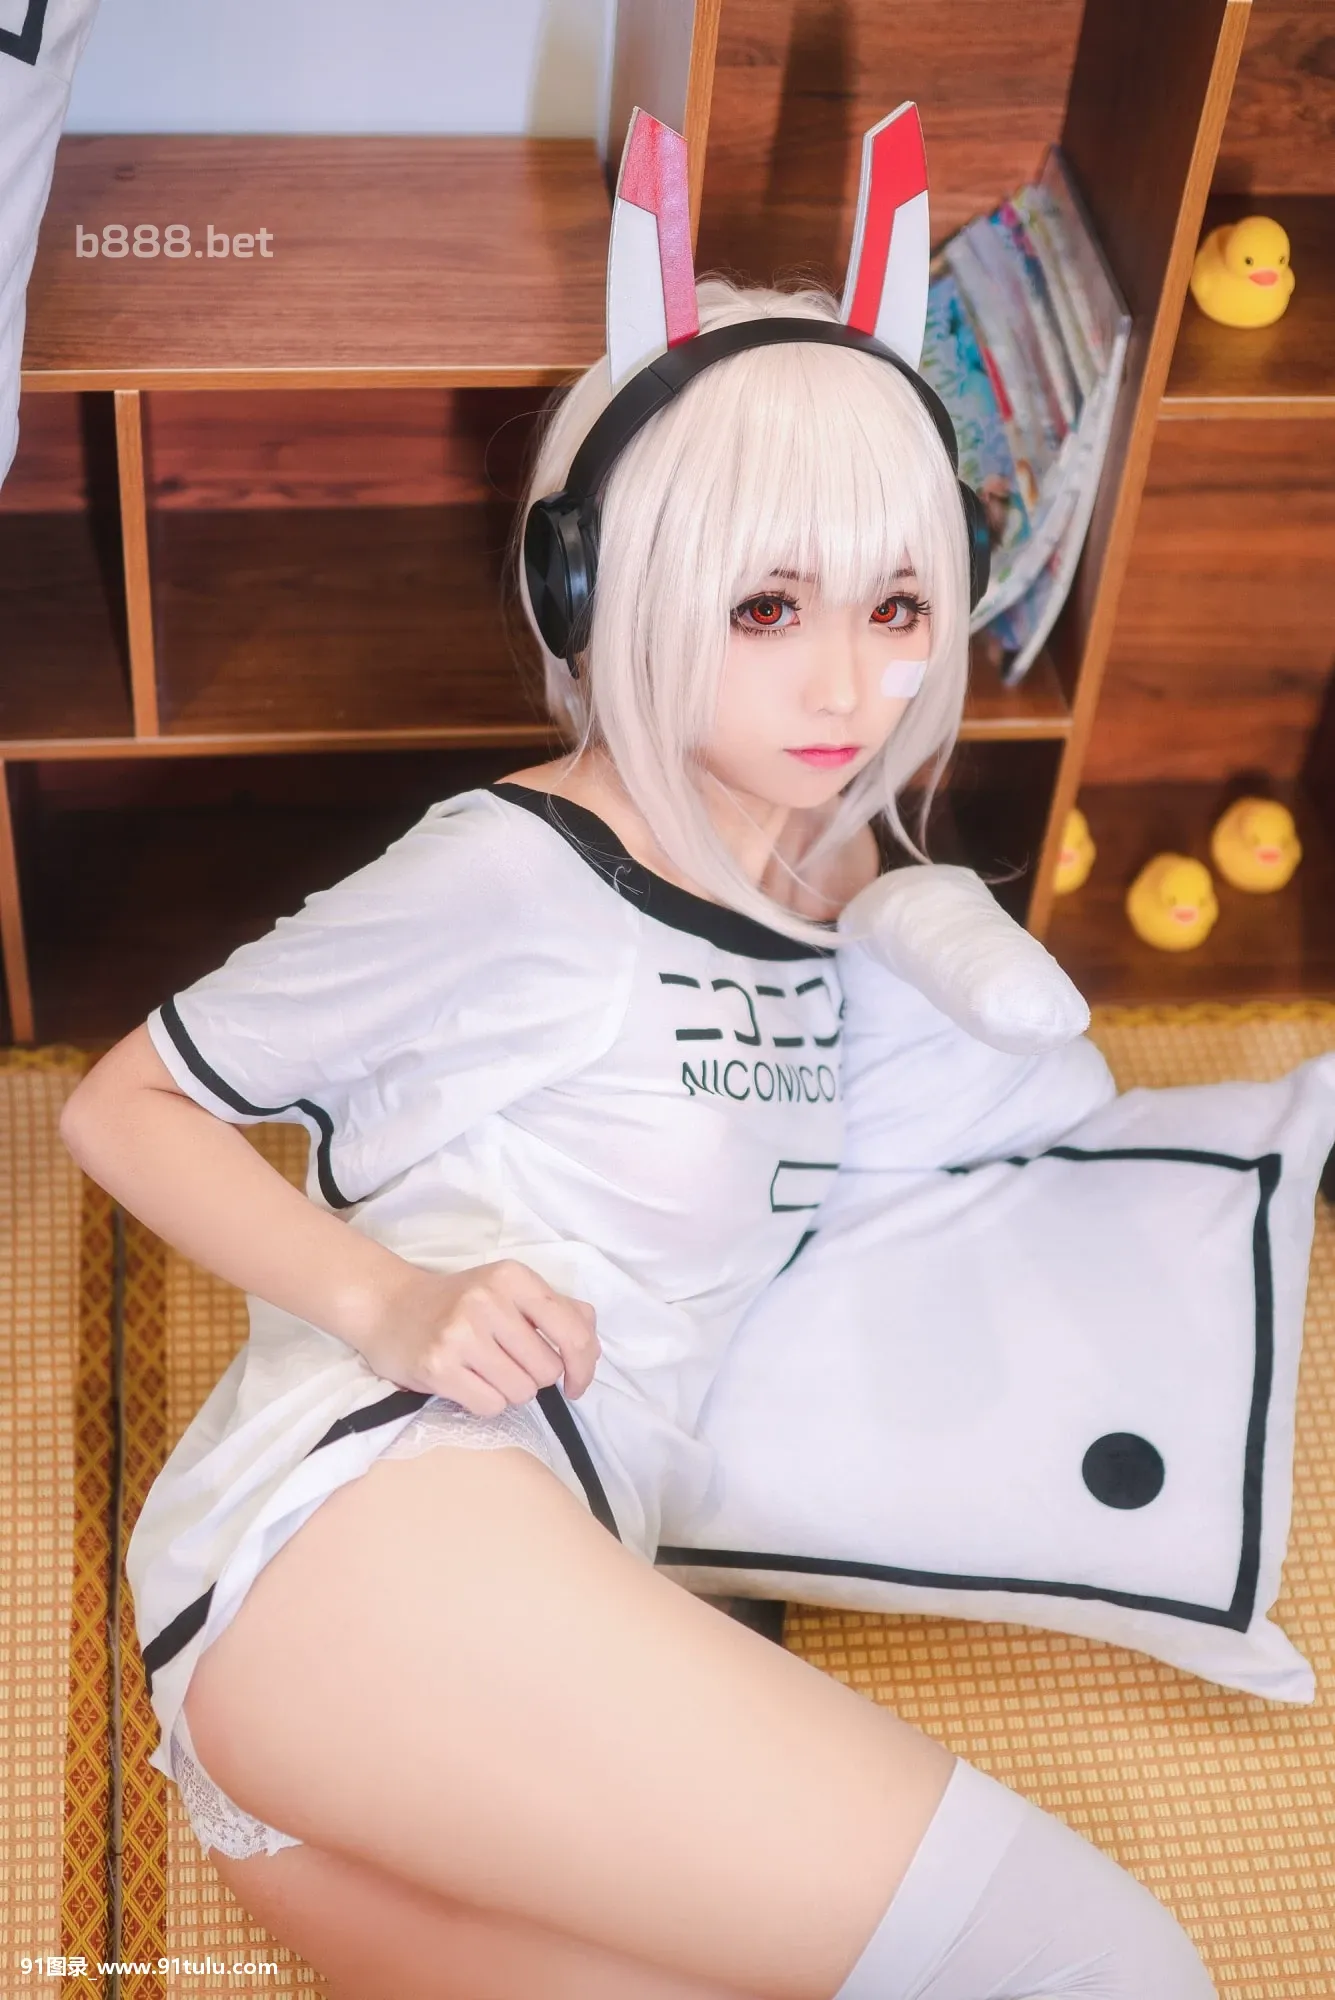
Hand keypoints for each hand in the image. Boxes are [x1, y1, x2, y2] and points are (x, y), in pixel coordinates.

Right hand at [359, 1258, 599, 1415]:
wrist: (388, 1307)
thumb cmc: (458, 1303)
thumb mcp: (508, 1290)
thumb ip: (558, 1310)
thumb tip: (592, 1350)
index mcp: (513, 1277)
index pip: (574, 1332)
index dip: (584, 1367)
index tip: (576, 1384)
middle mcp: (488, 1300)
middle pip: (547, 1370)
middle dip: (534, 1377)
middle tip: (507, 1364)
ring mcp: (461, 1334)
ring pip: (521, 1392)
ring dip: (509, 1391)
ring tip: (484, 1371)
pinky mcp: (438, 1367)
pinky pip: (490, 1406)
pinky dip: (485, 1402)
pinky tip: (467, 1382)